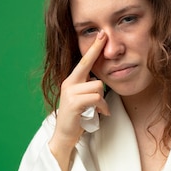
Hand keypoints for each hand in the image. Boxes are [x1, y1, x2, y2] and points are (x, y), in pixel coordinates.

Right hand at [48, 30, 110, 170]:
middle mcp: (69, 83)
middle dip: (100, 74)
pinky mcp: (74, 103)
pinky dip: (102, 107)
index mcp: (71, 80)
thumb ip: (88, 87)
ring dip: (103, 101)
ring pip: (98, 87)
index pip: (84, 61)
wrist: (64, 135)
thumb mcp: (82, 98)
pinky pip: (96, 99)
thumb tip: (100, 80)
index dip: (93, 48)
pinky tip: (101, 113)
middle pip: (94, 74)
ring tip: (99, 109)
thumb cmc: (77, 116)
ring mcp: (70, 93)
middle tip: (105, 40)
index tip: (101, 35)